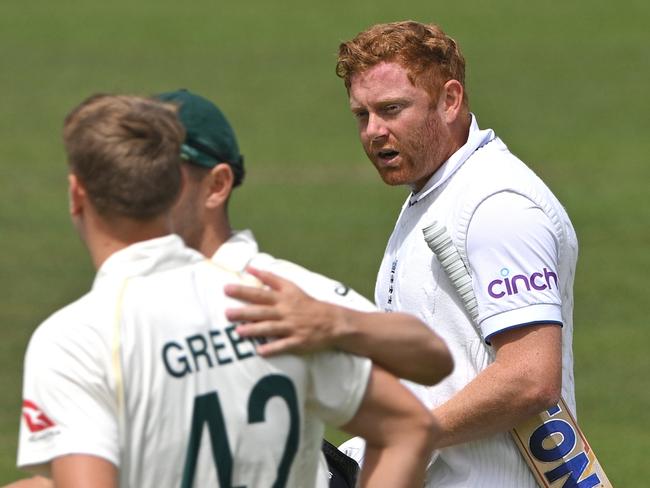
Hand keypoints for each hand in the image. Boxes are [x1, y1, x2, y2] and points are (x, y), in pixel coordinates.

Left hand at [224, 267, 343, 355]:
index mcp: (284, 297)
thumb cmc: (306, 303)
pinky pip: (284, 345)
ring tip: (238, 332)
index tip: (227, 288)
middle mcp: (286, 311)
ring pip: (270, 328)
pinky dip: (272, 349)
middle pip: (262, 310)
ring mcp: (292, 327)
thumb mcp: (291, 286)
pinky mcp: (298, 341)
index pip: (261, 292)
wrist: (331, 320)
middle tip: (227, 313)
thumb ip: (270, 278)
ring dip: (254, 330)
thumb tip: (250, 269)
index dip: (244, 290)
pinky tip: (260, 351)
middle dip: (244, 311)